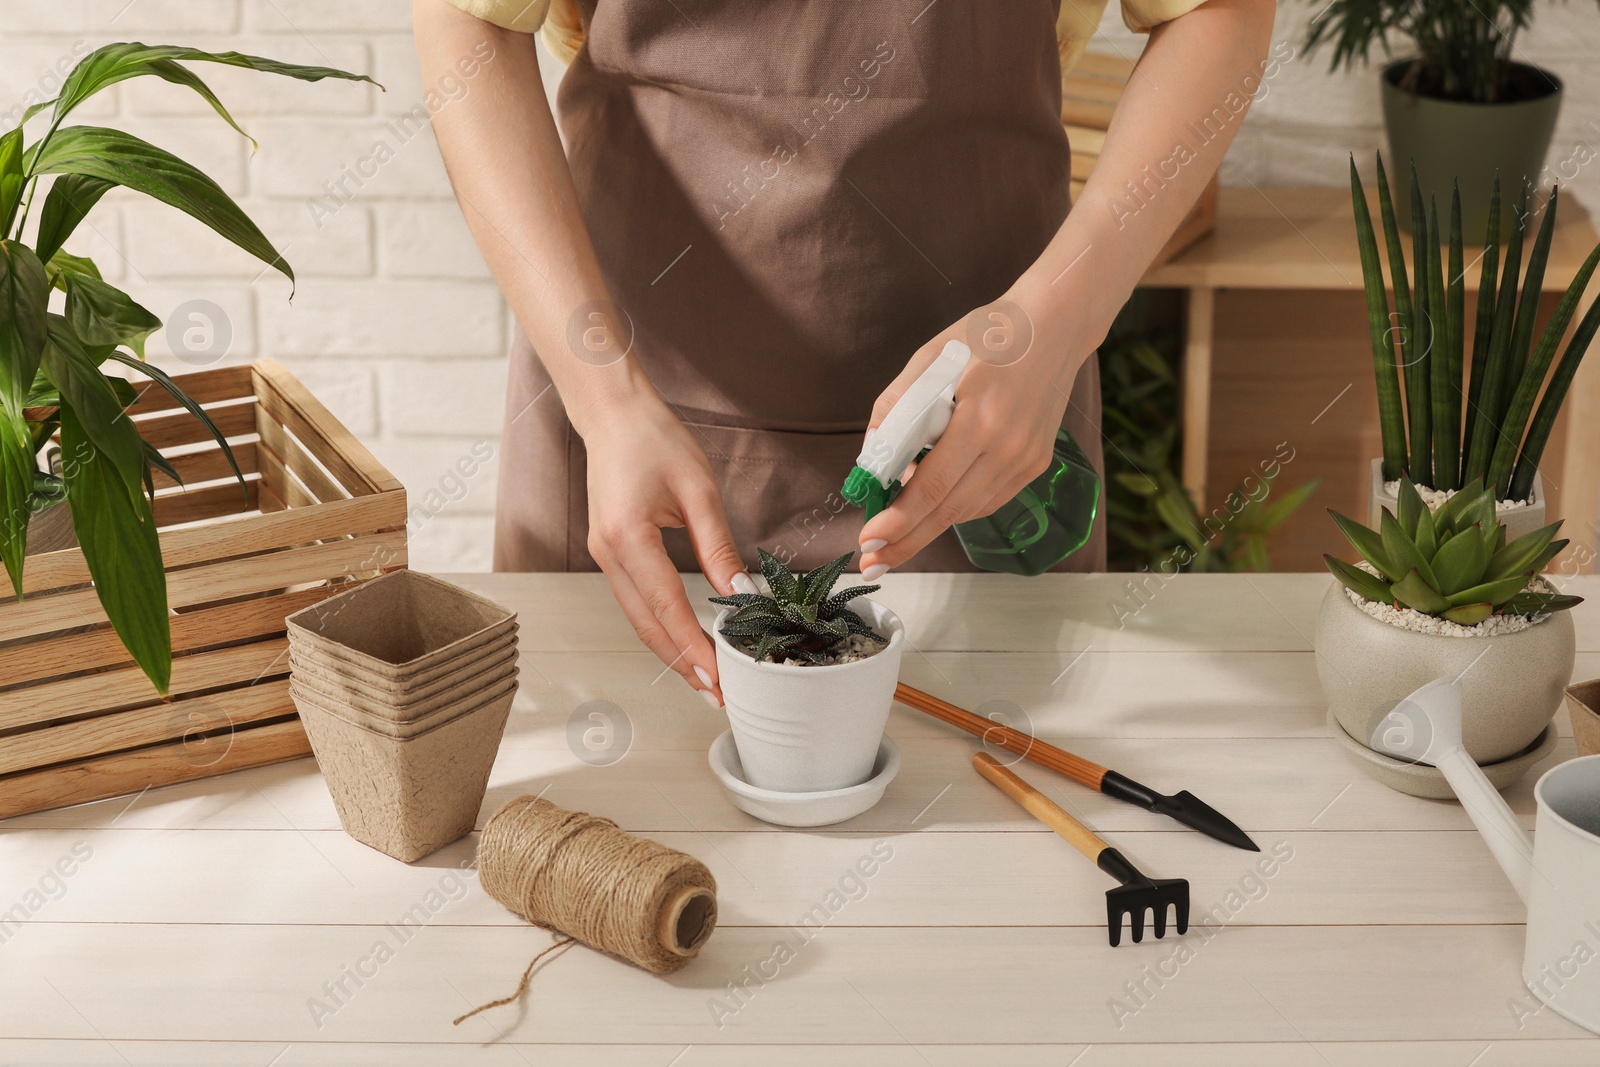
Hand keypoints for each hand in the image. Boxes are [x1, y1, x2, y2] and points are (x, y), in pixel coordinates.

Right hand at [583, 393, 746, 705]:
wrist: (612, 412)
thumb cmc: (654, 438)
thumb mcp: (698, 488)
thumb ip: (717, 544)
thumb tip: (740, 590)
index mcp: (627, 537)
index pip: (667, 607)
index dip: (694, 647)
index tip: (720, 676)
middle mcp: (607, 553)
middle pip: (647, 626)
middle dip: (683, 664)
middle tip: (718, 693)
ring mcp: (602, 555)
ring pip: (638, 619)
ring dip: (670, 651)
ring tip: (705, 678)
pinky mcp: (608, 552)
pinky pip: (635, 601)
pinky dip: (659, 626)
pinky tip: (683, 640)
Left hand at [857, 293, 1088, 574]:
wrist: (1056, 325)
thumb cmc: (989, 334)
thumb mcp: (931, 357)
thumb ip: (897, 407)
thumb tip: (872, 457)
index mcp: (980, 419)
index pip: (931, 486)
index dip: (898, 520)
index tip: (868, 540)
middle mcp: (1008, 447)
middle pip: (948, 510)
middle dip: (906, 540)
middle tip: (872, 562)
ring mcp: (1027, 459)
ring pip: (968, 510)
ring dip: (930, 529)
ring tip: (894, 543)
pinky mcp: (1035, 463)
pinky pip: (988, 499)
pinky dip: (957, 509)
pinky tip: (934, 514)